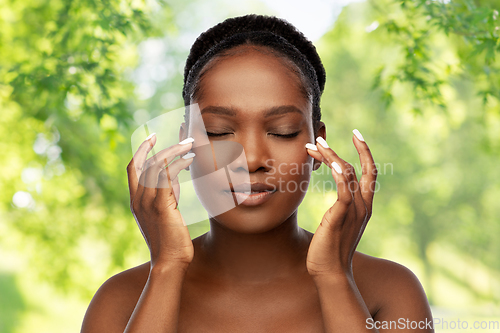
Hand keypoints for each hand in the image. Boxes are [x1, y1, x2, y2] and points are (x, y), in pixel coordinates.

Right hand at [127, 134, 194, 269]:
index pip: (133, 168)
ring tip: (190, 145)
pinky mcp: (161, 206)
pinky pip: (167, 176)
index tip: (152, 137)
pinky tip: (190, 160)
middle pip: (143, 162)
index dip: (141, 150)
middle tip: (180, 138)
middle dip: (160, 146)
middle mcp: (138, 199)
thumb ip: (166, 194)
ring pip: (156, 166)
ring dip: (174, 151)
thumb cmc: (171, 239)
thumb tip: (174, 176)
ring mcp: (147, 202)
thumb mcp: (165, 212)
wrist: (169, 262)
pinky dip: (178, 164)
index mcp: (136, 200)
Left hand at [305, 130, 376, 278]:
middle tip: (317, 140)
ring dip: (330, 157)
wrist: (330, 273)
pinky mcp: (340, 217)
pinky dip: (338, 176)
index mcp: (364, 205)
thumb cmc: (330, 248)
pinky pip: (343, 192)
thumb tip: (336, 197)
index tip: (356, 134)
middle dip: (337, 151)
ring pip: (346, 175)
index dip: (365, 151)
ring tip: (313, 146)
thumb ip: (341, 207)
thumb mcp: (338, 222)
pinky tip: (330, 165)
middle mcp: (363, 205)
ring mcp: (354, 211)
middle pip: (356, 168)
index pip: (369, 172)